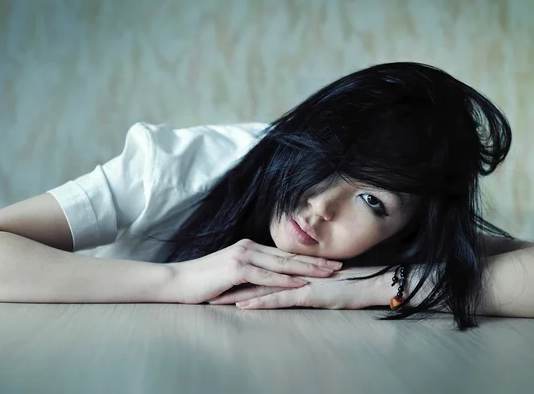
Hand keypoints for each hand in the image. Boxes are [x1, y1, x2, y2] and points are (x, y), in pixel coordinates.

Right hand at [170, 239, 342, 303]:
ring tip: (328, 273)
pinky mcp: (237, 268)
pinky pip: (266, 275)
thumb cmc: (203, 282)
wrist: (179, 281)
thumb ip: (251, 275)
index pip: (284, 254)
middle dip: (316, 261)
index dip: (308, 258)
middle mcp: (248, 247)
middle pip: (289, 256)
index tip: (328, 262)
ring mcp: (243, 256)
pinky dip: (285, 279)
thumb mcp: (231, 275)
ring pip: (282, 263)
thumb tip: (270, 283)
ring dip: (308, 269)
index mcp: (249, 248)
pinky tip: (301, 283)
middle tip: (339, 265)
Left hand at [207, 266, 392, 309]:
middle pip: (253, 277)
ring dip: (236, 294)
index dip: (238, 274)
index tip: (218, 279)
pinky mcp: (305, 294)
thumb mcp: (316, 282)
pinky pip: (277, 299)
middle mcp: (290, 273)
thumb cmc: (346, 284)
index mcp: (291, 270)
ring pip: (260, 288)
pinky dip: (258, 302)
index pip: (259, 271)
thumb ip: (299, 280)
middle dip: (229, 283)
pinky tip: (242, 306)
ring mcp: (297, 282)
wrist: (368, 284)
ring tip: (214, 299)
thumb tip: (285, 284)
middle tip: (207, 287)